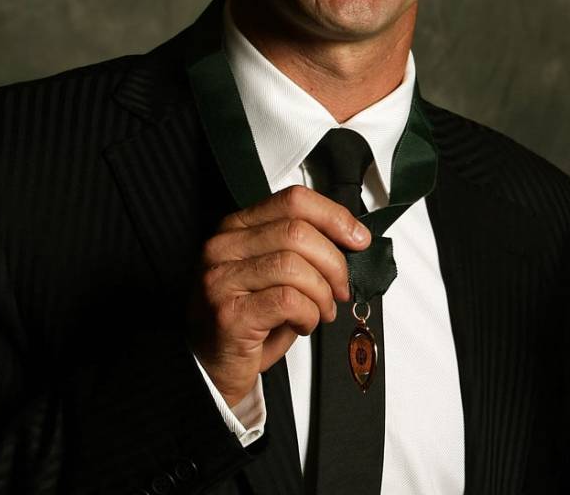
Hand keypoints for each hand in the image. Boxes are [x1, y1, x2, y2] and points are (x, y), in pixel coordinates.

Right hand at [188, 184, 369, 405]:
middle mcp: (224, 246)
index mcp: (238, 227)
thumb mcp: (276, 274)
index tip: (358, 239)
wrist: (211, 368)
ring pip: (295, 266)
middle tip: (341, 288)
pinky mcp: (228, 313)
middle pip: (298, 232)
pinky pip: (288, 300)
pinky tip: (303, 323)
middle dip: (334, 263)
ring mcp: (221, 279)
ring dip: (322, 293)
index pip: (293, 201)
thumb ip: (303, 250)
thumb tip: (352, 240)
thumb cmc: (248, 320)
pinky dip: (309, 314)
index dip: (334, 217)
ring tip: (322, 311)